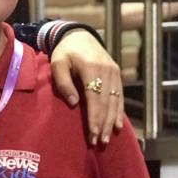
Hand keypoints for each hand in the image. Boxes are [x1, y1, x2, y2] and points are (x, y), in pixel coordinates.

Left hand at [50, 30, 123, 145]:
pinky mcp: (117, 74)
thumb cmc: (64, 52)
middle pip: (106, 103)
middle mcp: (107, 71)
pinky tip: (117, 125)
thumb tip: (74, 103)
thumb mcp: (57, 64)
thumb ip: (63, 83)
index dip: (95, 117)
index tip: (92, 134)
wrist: (78, 36)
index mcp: (91, 68)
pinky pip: (119, 96)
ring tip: (106, 138)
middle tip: (99, 142)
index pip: (94, 98)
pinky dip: (119, 112)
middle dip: (103, 124)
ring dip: (111, 121)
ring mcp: (114, 73)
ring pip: (115, 101)